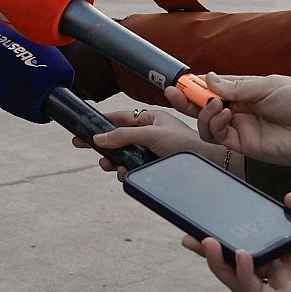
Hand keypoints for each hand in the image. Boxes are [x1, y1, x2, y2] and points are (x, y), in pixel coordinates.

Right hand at [77, 108, 233, 180]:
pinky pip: (133, 168)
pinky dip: (125, 171)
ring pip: (124, 155)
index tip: (82, 129)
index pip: (119, 118)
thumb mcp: (151, 134)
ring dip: (113, 160)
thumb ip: (123, 136)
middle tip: (88, 150)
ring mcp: (152, 152)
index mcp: (151, 120)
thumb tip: (98, 138)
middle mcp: (150, 135)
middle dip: (104, 146)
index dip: (100, 123)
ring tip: (108, 165)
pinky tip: (122, 173)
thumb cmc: (185, 143)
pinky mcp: (154, 167)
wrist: (208, 164)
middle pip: (118, 139)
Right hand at [184, 74, 290, 172]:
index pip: (214, 87)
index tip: (182, 80)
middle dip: (187, 99)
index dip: (197, 84)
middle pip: (205, 106)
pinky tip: (223, 116)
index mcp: (247, 92)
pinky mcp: (243, 145)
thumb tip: (208, 78)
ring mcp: (241, 128)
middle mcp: (241, 110)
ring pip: (206, 124)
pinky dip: (214, 125)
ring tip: (213, 105)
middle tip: (174, 92)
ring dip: (202, 113)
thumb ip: (234, 87)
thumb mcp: (266, 86)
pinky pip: (218, 137)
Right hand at [185, 194, 290, 291]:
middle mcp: (281, 273)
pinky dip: (243, 274)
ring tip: (206, 242)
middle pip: (236, 263)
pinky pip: (257, 291)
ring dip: (218, 263)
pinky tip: (239, 254)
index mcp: (290, 256)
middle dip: (210, 251)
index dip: (229, 234)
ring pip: (237, 280)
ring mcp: (281, 289)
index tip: (208, 218)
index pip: (252, 242)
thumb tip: (287, 196)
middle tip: (187, 235)